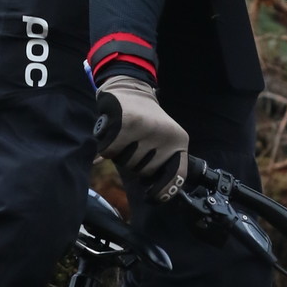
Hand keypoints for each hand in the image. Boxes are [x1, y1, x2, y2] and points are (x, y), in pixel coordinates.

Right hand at [94, 76, 188, 200]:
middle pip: (145, 172)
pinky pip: (110, 152)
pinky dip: (106, 147)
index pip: (176, 175)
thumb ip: (163, 161)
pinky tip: (111, 135)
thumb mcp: (164, 139)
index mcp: (179, 141)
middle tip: (134, 145)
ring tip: (124, 137)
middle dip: (135, 164)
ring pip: (126, 163)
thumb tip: (156, 194)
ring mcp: (146, 130)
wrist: (131, 88)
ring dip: (120, 155)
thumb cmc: (146, 120)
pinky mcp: (124, 124)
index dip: (164, 190)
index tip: (153, 198)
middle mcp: (165, 136)